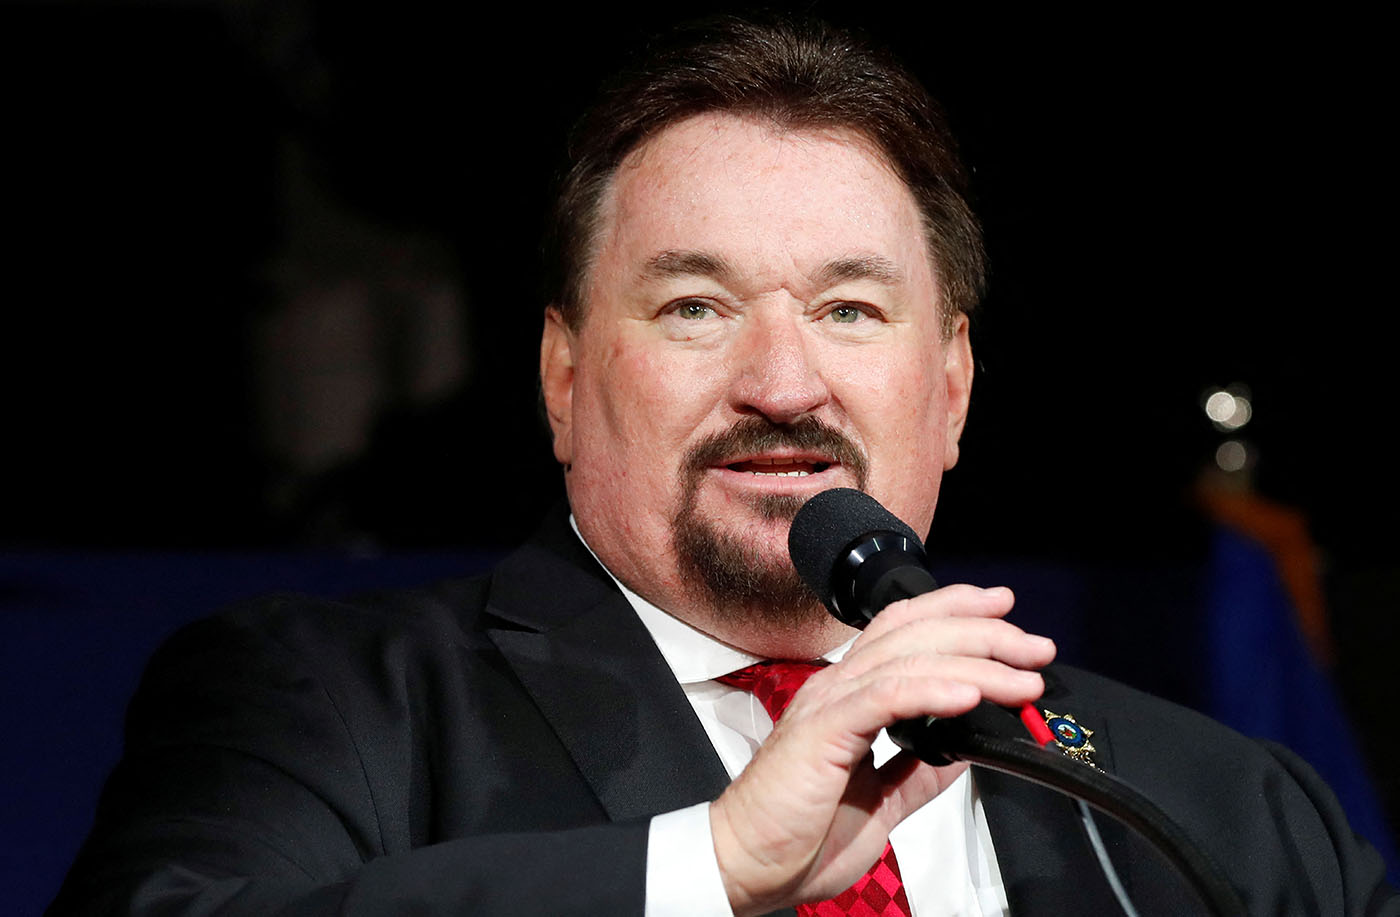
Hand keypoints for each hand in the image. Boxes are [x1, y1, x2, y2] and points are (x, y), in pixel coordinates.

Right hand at [708, 584, 1054, 915]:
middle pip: (916, 633)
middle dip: (984, 632)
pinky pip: (885, 698)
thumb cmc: (798, 834)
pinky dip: (932, 691)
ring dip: (975, 662)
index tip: (1004, 610)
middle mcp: (838, 688)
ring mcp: (829, 704)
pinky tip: (970, 697)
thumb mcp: (881, 799)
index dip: (954, 609)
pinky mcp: (824, 732)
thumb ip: (920, 768)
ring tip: (1021, 679)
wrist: (749, 865)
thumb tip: (964, 748)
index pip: (904, 629)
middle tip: (1034, 646)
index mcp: (848, 696)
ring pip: (909, 658)